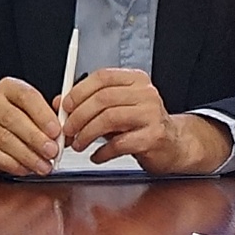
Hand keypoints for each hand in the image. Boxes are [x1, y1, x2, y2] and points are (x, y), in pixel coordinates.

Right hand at [0, 77, 65, 176]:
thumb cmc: (12, 125)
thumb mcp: (34, 116)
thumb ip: (53, 117)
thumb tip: (68, 119)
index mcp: (10, 88)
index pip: (27, 96)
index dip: (43, 114)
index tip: (56, 131)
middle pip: (14, 118)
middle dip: (36, 138)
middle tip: (52, 152)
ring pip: (4, 138)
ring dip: (27, 155)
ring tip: (43, 166)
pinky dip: (11, 163)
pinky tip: (25, 169)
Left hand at [58, 69, 229, 174]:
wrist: (174, 144)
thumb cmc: (141, 126)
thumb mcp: (116, 109)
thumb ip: (89, 104)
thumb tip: (59, 104)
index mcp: (135, 80)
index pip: (102, 77)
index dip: (79, 91)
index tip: (65, 107)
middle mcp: (146, 93)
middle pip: (103, 99)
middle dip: (79, 116)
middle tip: (67, 131)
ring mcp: (152, 114)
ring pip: (109, 118)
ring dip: (87, 134)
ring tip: (78, 145)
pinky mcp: (154, 136)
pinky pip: (120, 143)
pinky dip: (102, 152)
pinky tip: (96, 156)